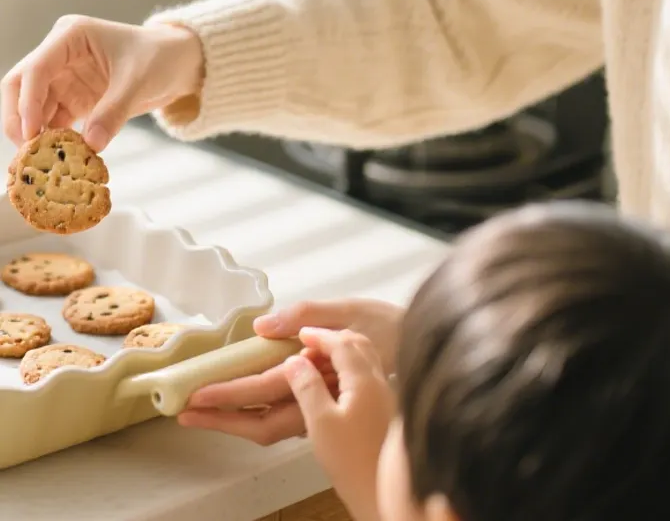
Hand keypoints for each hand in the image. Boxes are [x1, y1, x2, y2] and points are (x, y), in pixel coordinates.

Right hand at [1, 15, 203, 151]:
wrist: (179, 62)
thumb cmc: (159, 57)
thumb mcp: (139, 81)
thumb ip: (113, 111)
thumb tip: (90, 145)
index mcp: (71, 36)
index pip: (36, 68)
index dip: (27, 101)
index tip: (31, 132)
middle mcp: (60, 55)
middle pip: (21, 87)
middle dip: (19, 118)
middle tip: (27, 151)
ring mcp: (64, 78)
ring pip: (33, 108)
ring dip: (36, 135)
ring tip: (41, 163)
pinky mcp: (74, 99)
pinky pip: (54, 122)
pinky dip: (54, 140)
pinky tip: (59, 159)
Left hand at [178, 298, 402, 444]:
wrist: (420, 345)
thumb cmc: (387, 325)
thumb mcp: (349, 309)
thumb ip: (306, 315)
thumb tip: (263, 325)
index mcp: (323, 373)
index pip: (269, 387)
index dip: (231, 393)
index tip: (198, 395)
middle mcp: (321, 398)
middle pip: (264, 421)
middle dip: (222, 418)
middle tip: (185, 412)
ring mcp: (323, 406)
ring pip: (272, 424)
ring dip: (235, 419)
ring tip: (200, 411)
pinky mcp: (323, 404)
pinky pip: (283, 416)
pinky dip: (254, 413)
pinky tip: (236, 406)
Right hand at [285, 328, 394, 520]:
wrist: (384, 495)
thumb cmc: (353, 461)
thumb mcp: (321, 424)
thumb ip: (307, 387)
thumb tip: (293, 361)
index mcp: (364, 379)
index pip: (342, 342)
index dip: (319, 335)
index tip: (300, 334)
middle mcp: (380, 382)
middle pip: (358, 346)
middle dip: (333, 339)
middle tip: (309, 345)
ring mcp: (386, 396)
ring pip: (365, 361)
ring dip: (344, 353)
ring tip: (320, 363)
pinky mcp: (387, 411)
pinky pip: (368, 376)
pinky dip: (351, 369)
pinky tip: (338, 386)